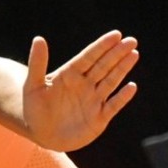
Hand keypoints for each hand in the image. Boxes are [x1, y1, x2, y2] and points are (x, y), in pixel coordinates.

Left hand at [22, 30, 138, 150]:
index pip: (88, 57)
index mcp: (69, 75)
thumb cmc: (33, 108)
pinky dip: (122, 97)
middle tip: (132, 40)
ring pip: (110, 81)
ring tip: (134, 54)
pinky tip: (131, 86)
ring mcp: (92, 100)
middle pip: (103, 66)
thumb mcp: (33, 85)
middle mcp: (83, 85)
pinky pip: (113, 105)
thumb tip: (38, 38)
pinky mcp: (98, 118)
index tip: (116, 34)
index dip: (102, 46)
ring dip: (122, 69)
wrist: (40, 133)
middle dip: (117, 53)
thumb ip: (37, 63)